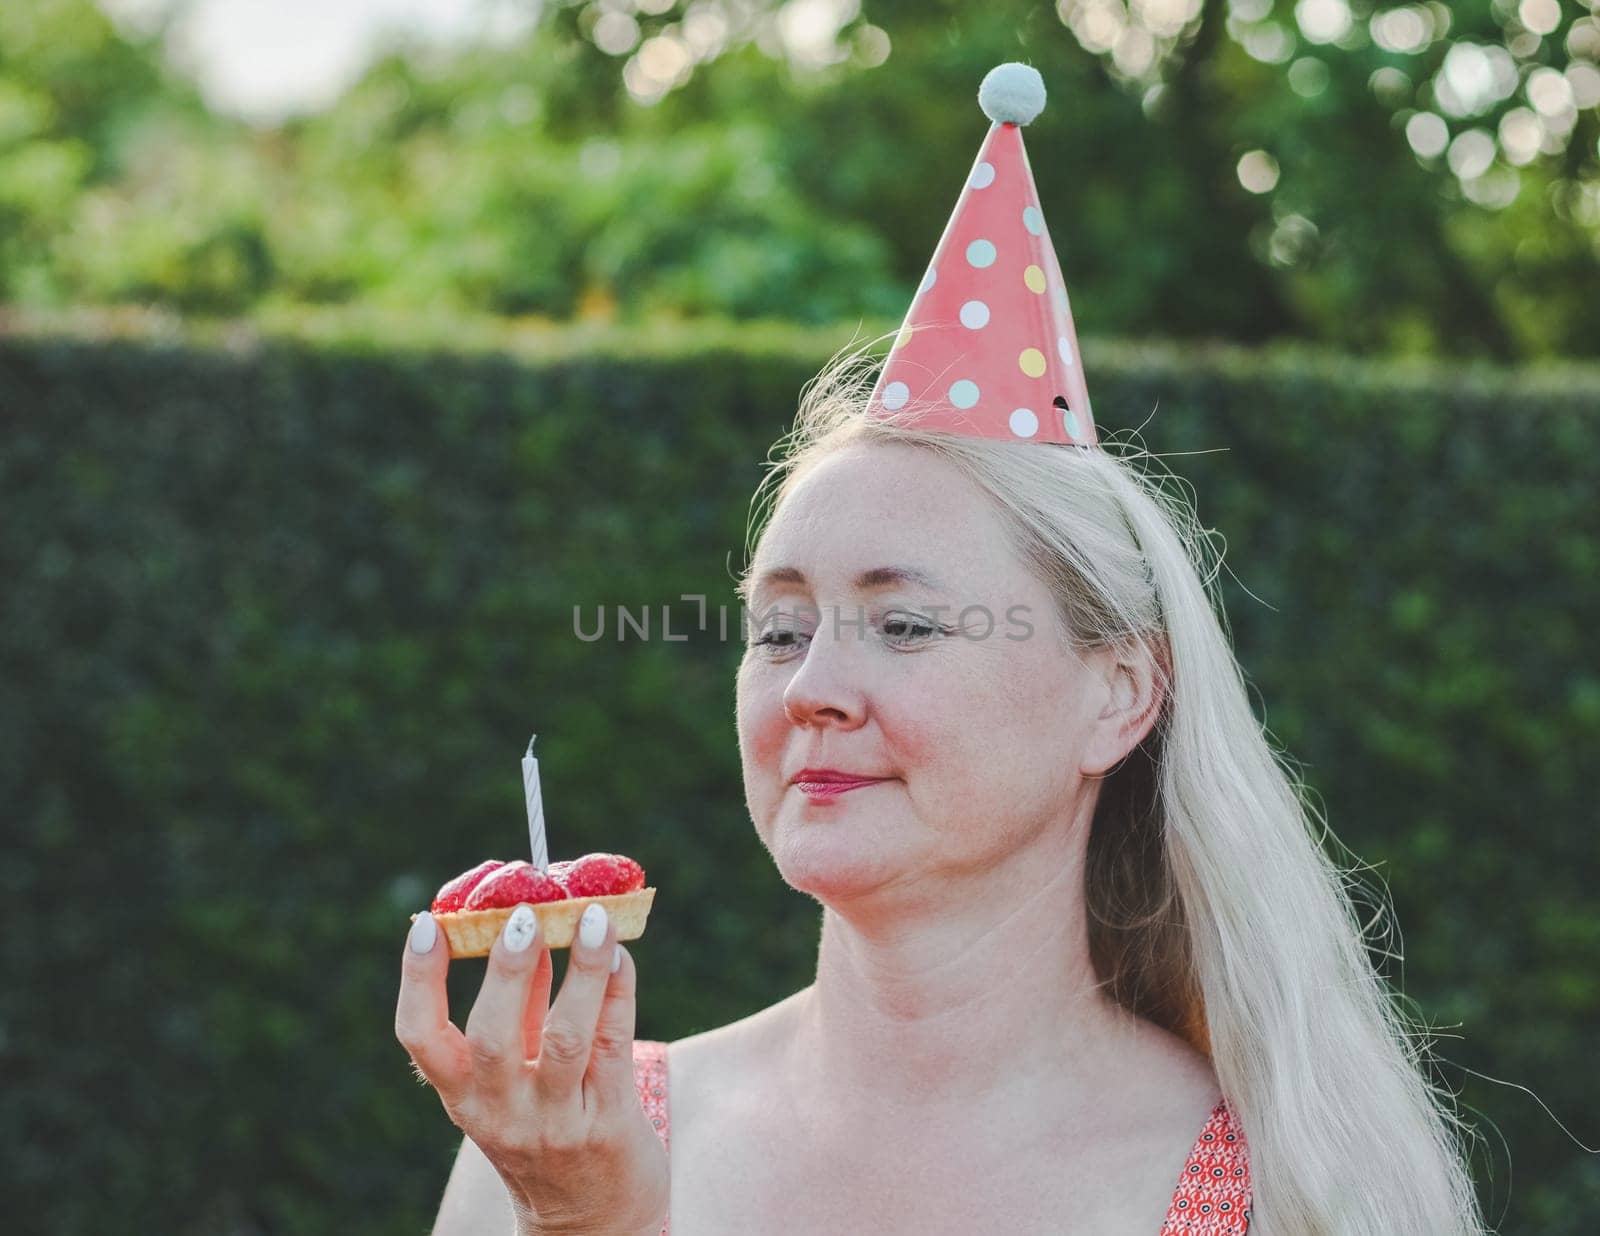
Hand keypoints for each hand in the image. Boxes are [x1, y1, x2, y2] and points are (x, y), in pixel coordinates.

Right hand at [396, 901, 669, 1235]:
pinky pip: (614, 1045)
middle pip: (492, 1038)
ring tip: (592, 918)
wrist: (593, 1219)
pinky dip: (618, 991)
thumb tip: (528, 922)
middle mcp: (500, 1113)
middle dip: (506, 971)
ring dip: (580, 971)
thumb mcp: (516, 1074)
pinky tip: (621, 952)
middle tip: (524, 914)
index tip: (430, 923)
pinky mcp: (608, 1123)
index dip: (419, 979)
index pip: (421, 1038)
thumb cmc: (548, 1124)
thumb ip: (521, 1006)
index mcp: (462, 1095)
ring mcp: (555, 1122)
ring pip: (565, 1039)